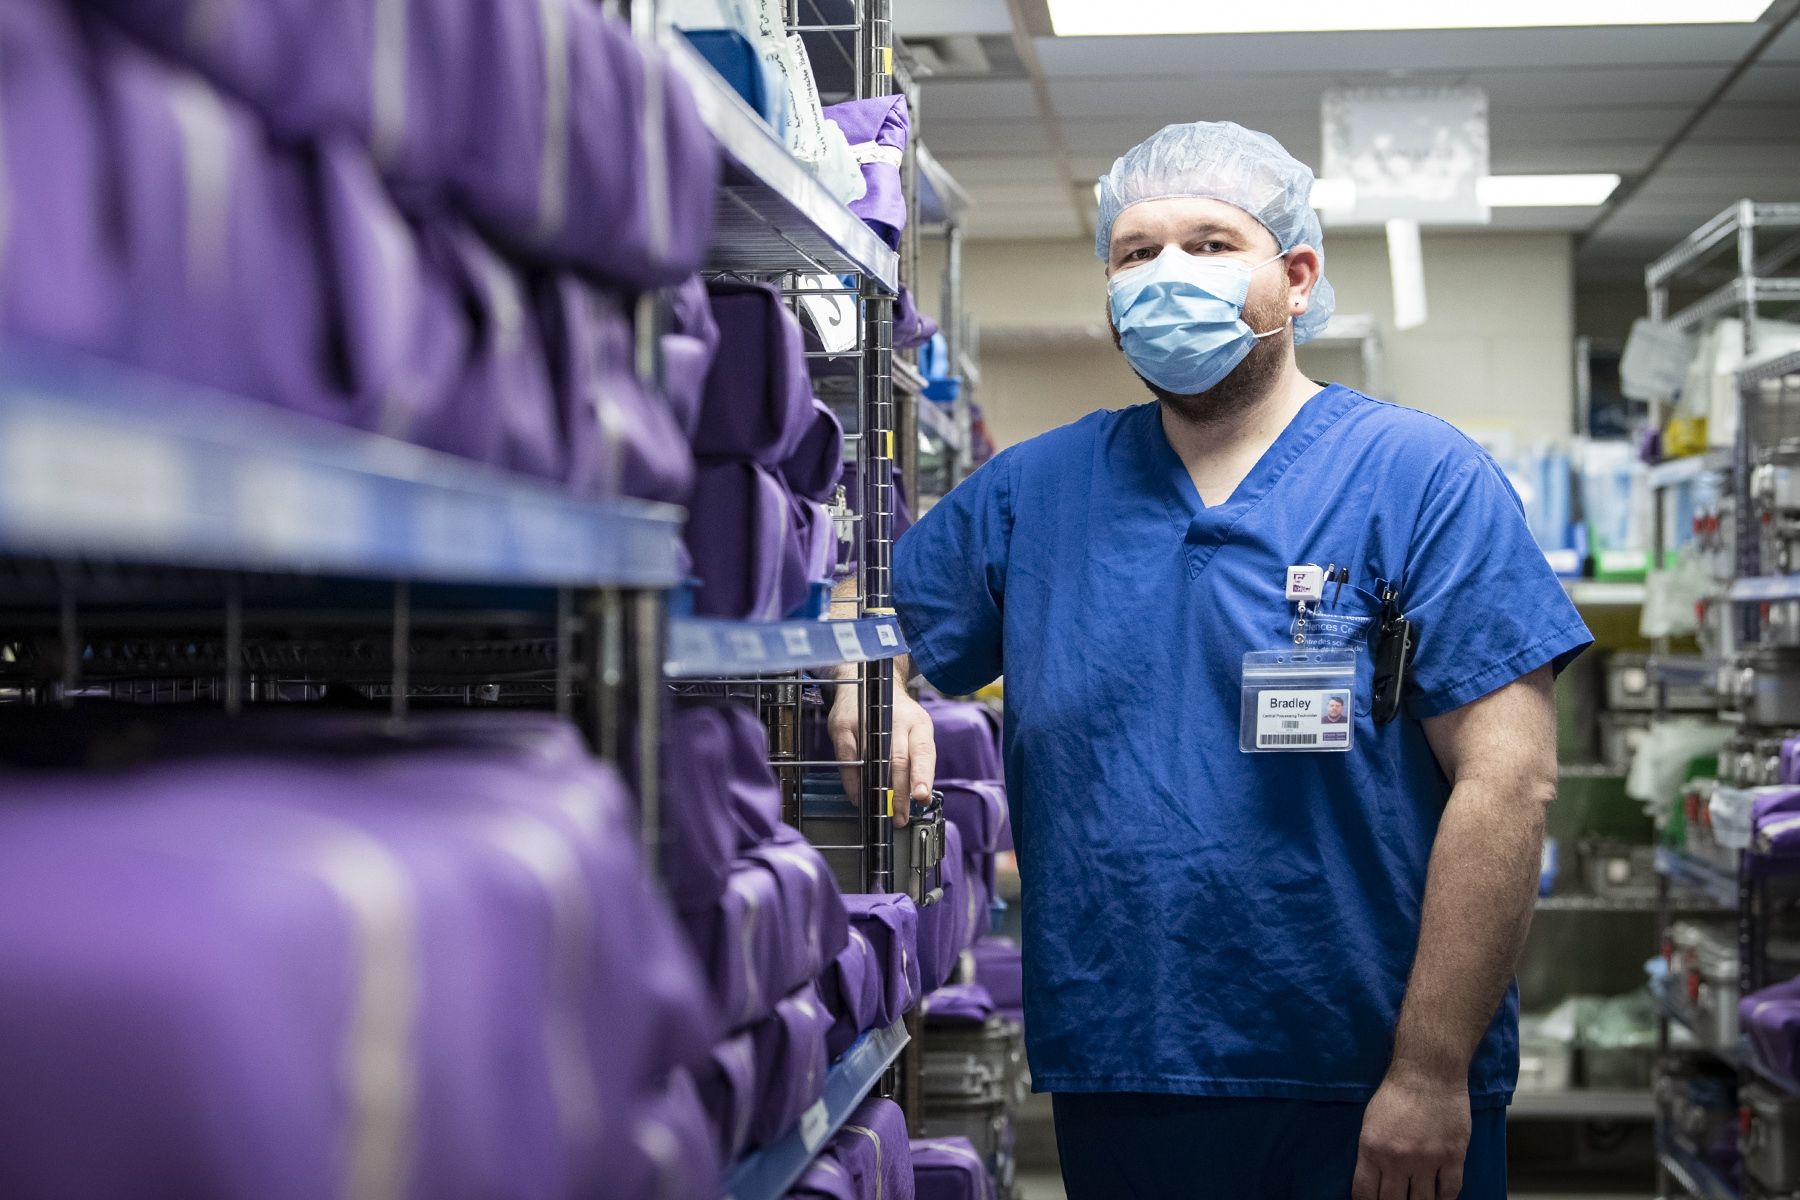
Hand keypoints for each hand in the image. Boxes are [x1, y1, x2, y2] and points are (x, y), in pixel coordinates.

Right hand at [828, 681, 935, 827]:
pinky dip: (853, 782)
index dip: (923, 776)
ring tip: (881, 811)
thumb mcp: (913, 730)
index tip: (922, 798)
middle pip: (900, 760)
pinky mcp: (844, 725)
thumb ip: (916, 761)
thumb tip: (919, 798)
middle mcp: (895, 719)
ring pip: (874, 761)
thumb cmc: (893, 715)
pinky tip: (858, 796)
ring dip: (877, 790)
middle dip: (901, 794)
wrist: (865, 681)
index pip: (924, 752)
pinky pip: (849, 759)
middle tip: (901, 817)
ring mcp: (867, 721)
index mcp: (918, 723)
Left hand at [1352, 1068, 1470, 1199]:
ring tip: (1417, 1199)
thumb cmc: (1396, 1093)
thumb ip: (1371, 1154)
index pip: (1364, 1194)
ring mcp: (1427, 1160)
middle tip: (1397, 1199)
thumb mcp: (1370, 1122)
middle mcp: (1398, 1159)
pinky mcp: (1453, 1157)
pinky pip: (1450, 1192)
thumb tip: (1374, 1182)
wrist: (1429, 1073)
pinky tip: (1440, 1198)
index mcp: (1372, 1149)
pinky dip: (1444, 1199)